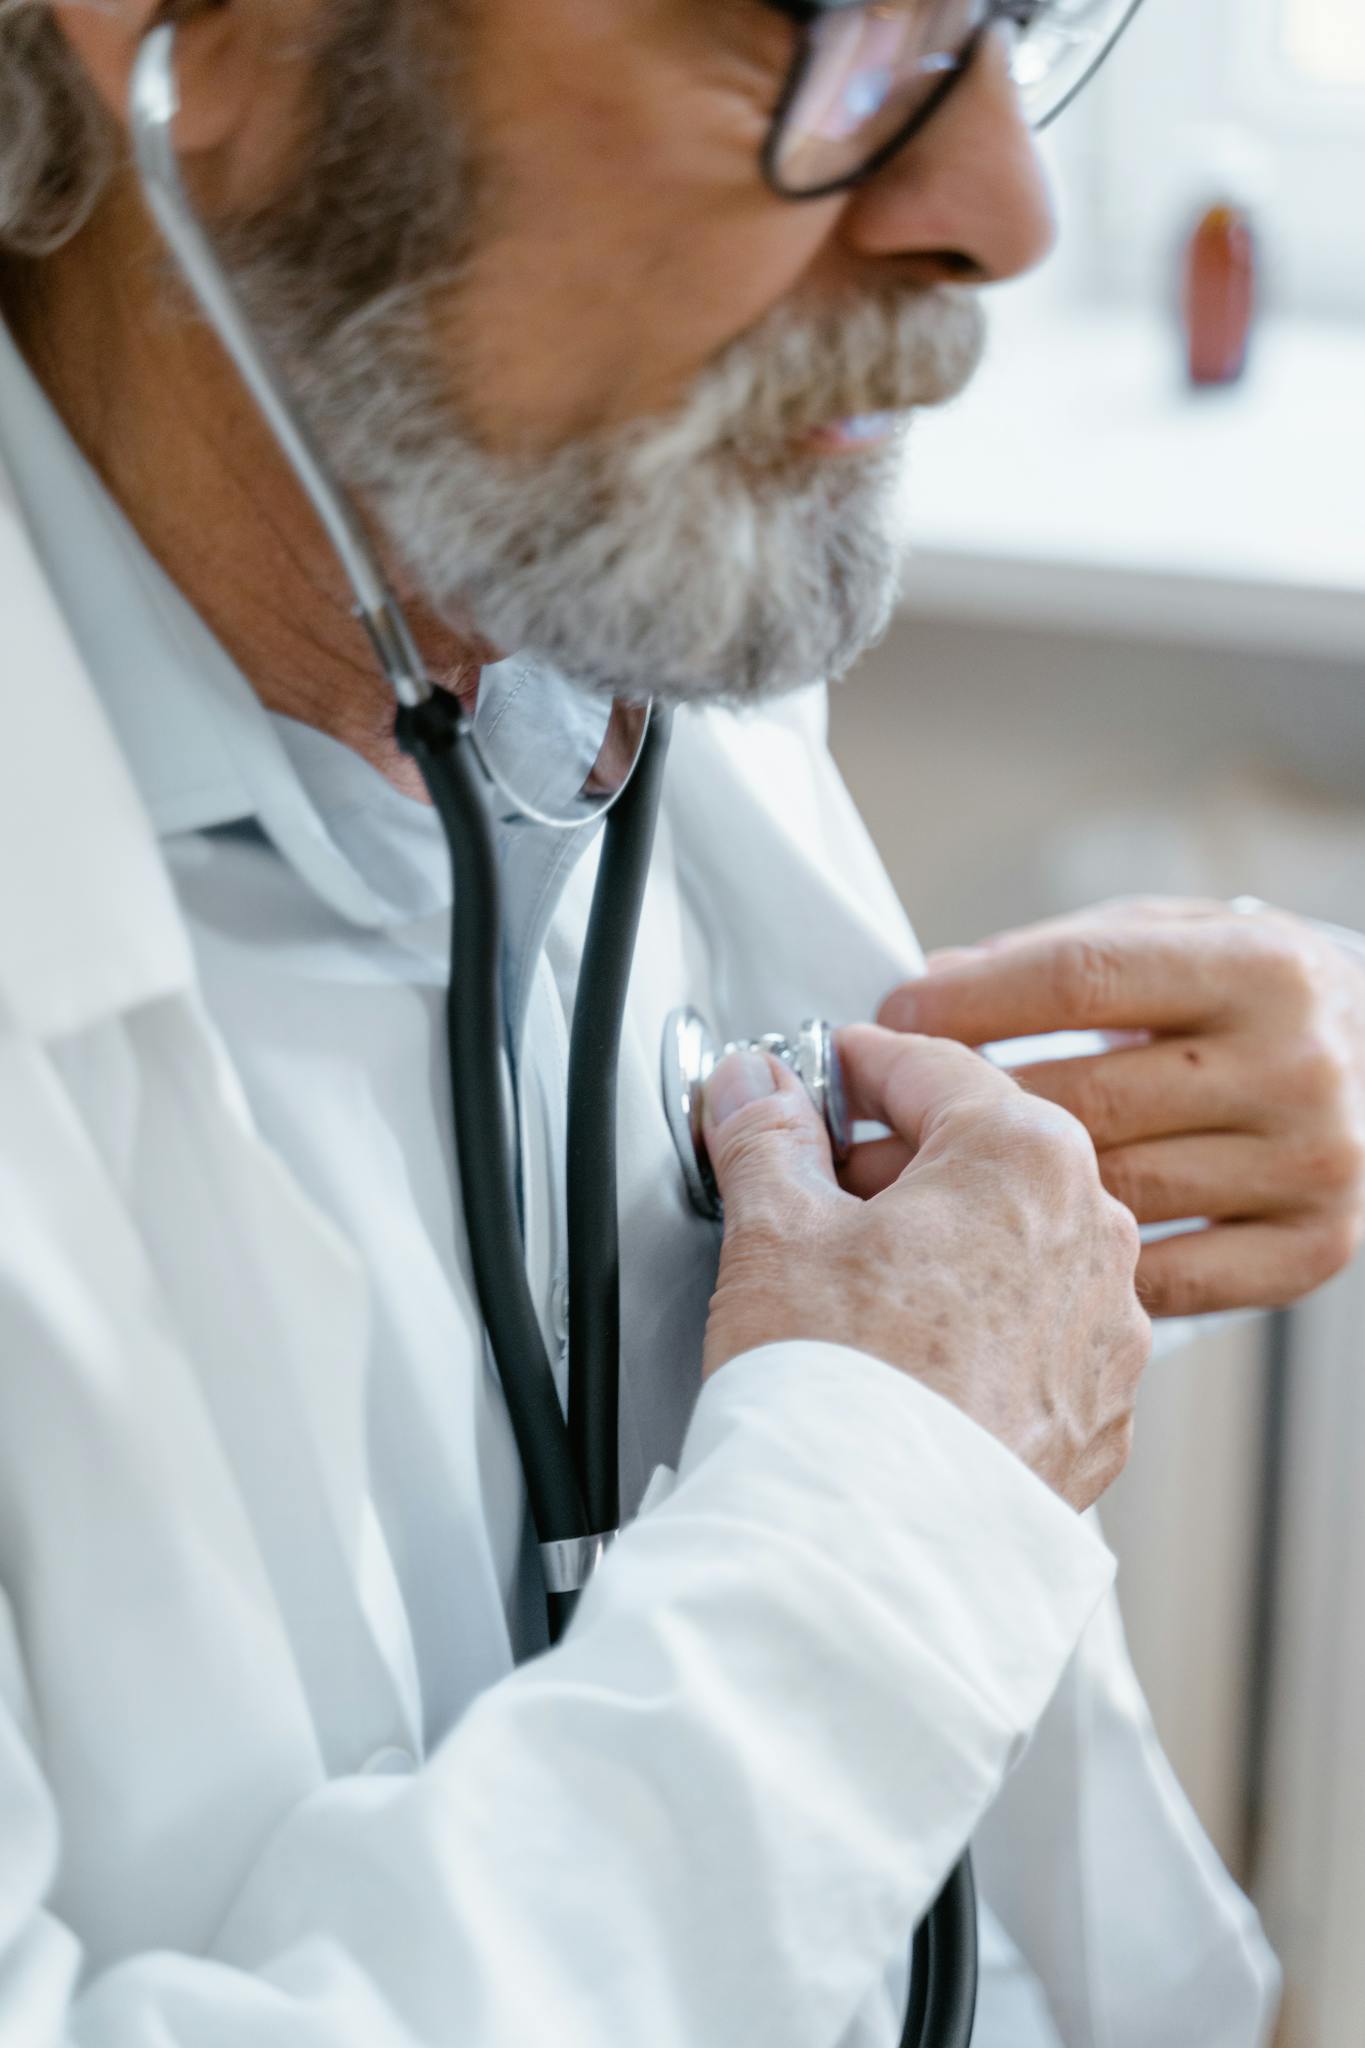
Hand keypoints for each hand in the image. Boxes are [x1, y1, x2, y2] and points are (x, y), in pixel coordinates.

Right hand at [701, 1028, 1148, 1513]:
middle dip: (896, 1159)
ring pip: (1016, 1247)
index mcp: (1027, 1157)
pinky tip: (904, 1353)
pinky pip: (1034, 1334)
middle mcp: (1094, 1236)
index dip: (855, 1066)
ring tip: (850, 1280)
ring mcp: (1105, 1333)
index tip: (818, 1077)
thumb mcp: (773, 1231)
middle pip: (984, 1154)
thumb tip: (757, 1091)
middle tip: (812, 1182)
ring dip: (941, 1243)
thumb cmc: (840, 1394)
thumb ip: (766, 1136)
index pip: (931, 1068)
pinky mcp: (1092, 1415)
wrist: (871, 1553)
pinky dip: (977, 1325)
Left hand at [877, 898, 1364, 1317]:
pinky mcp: (1313, 1249)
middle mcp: (1297, 1068)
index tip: (890, 1018)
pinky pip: (1167, 1280)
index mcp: (1260, 968)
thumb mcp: (1176, 936)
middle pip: (1084, 1101)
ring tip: (912, 1197)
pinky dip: (1084, 1272)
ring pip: (1112, 1194)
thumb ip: (1061, 953)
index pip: (1080, 979)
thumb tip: (935, 983)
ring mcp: (1311, 1167)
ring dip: (995, 1206)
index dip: (968, 1001)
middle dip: (957, 1116)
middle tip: (869, 1127)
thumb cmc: (1252, 995)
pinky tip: (1023, 1254)